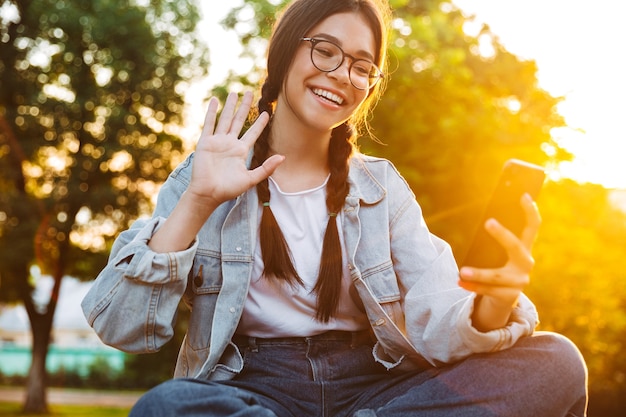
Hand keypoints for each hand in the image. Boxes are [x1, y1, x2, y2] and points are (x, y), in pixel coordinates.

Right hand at [187, 91, 283, 207]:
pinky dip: (211, 112)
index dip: (260, 123)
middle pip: (239, 121)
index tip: (267, 112)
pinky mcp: (205, 142)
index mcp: (241, 152)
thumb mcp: (251, 179)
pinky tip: (215, 101)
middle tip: (250, 92)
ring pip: (225, 119)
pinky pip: (209, 124)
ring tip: (235, 93)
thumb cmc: (229, 189)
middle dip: (245, 107)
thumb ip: (267, 168)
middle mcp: (230, 144)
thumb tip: (283, 157)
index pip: (253, 133)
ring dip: (230, 106)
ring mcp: (217, 142)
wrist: (208, 193)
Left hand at [458, 194, 540, 318]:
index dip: (530, 211)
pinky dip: (473, 286)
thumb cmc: (498, 266)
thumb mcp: (498, 253)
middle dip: (502, 234)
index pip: (532, 227)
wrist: (503, 296)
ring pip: (498, 276)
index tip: (524, 195)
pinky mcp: (510, 296)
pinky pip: (489, 291)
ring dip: (479, 274)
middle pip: (515, 247)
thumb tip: (481, 219)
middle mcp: (526, 263)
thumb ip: (494, 240)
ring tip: (461, 271)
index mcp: (525, 248)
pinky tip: (460, 282)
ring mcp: (520, 281)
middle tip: (487, 221)